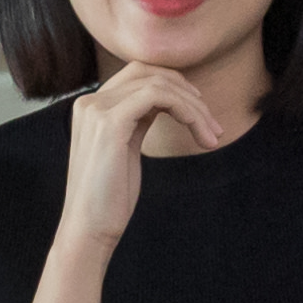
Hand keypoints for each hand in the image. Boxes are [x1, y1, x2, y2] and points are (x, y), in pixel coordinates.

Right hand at [48, 53, 238, 249]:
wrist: (88, 229)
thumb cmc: (109, 198)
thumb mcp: (125, 150)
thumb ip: (137, 121)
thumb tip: (164, 102)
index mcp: (92, 107)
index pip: (138, 74)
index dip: (174, 86)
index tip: (199, 113)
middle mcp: (90, 102)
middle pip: (150, 73)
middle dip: (188, 94)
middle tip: (213, 126)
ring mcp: (97, 110)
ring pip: (159, 84)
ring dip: (194, 108)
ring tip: (212, 136)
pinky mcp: (110, 123)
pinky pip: (158, 96)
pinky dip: (186, 110)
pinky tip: (199, 132)